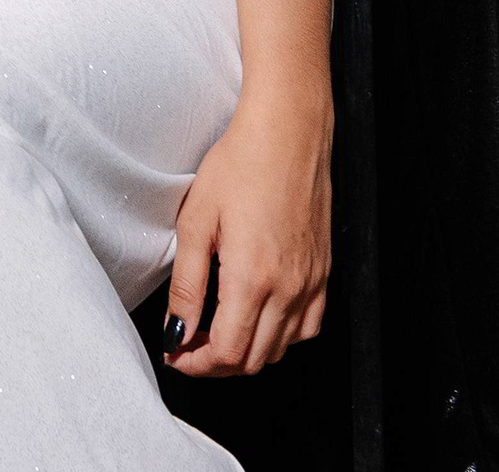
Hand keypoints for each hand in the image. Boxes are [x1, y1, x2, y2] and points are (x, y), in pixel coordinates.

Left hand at [162, 89, 331, 375]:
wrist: (288, 134)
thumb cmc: (239, 166)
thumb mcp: (195, 222)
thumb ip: (186, 286)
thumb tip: (176, 332)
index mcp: (252, 279)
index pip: (228, 353)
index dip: (196, 364)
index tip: (174, 353)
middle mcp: (289, 289)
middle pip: (254, 360)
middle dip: (216, 362)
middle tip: (186, 344)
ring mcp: (312, 284)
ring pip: (282, 349)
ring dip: (247, 351)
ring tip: (214, 329)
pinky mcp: (324, 273)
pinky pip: (307, 327)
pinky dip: (281, 336)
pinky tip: (256, 315)